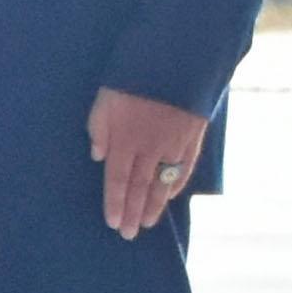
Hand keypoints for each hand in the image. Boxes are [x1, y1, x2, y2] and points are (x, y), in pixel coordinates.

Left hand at [89, 86, 209, 240]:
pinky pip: (184, 167)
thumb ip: (99, 128)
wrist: (179, 57)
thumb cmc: (134, 75)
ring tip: (146, 223)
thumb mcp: (105, 98)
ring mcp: (174, 144)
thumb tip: (98, 157)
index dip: (115, 203)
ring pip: (162, 182)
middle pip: (139, 187)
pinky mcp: (193, 136)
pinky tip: (170, 197)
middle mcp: (150, 147)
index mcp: (126, 138)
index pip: (118, 179)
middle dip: (133, 212)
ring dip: (153, 205)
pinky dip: (176, 184)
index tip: (113, 223)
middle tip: (128, 235)